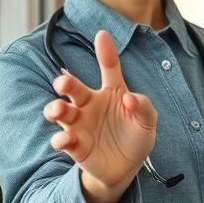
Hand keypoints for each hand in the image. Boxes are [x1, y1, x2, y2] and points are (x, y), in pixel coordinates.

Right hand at [44, 30, 157, 197]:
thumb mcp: (147, 121)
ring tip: (59, 110)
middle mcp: (90, 104)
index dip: (105, 52)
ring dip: (55, 109)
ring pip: (60, 111)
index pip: (109, 68)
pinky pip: (61, 139)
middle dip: (65, 83)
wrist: (127, 168)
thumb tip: (129, 98)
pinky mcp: (74, 145)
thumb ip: (143, 106)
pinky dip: (60, 139)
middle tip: (63, 83)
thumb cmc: (136, 136)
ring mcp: (79, 124)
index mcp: (111, 92)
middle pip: (73, 88)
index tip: (102, 34)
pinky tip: (66, 140)